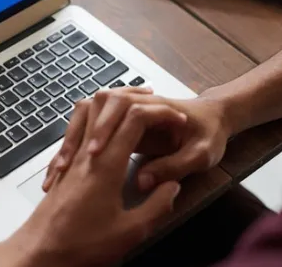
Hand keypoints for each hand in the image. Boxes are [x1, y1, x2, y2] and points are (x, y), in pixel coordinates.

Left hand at [0, 98, 183, 266]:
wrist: (38, 251)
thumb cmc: (81, 245)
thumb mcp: (129, 233)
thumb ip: (156, 207)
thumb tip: (172, 187)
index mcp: (106, 164)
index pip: (134, 118)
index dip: (161, 113)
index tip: (178, 122)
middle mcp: (87, 152)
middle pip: (108, 105)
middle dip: (138, 98)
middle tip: (160, 105)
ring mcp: (72, 156)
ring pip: (87, 111)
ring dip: (113, 105)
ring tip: (136, 107)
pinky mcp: (64, 165)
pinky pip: (77, 128)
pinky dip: (95, 119)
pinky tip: (105, 130)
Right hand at [44, 89, 230, 192]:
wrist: (215, 118)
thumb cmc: (211, 135)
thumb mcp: (202, 156)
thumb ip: (173, 167)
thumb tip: (142, 180)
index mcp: (159, 108)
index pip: (128, 109)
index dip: (108, 129)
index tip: (96, 153)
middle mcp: (138, 105)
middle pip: (103, 101)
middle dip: (85, 130)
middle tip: (77, 158)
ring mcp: (129, 110)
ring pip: (94, 106)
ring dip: (78, 129)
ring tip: (66, 161)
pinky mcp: (124, 120)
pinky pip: (94, 119)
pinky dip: (79, 135)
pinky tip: (70, 160)